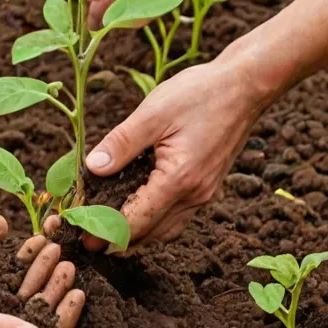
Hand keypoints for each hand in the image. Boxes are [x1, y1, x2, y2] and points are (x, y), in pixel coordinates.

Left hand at [85, 54, 266, 244]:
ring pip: (165, 231)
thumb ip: (121, 143)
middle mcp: (194, 195)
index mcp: (178, 179)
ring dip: (137, 236)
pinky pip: (177, 217)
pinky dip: (154, 223)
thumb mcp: (154, 112)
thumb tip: (92, 167)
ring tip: (107, 233)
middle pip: (150, 234)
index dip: (106, 232)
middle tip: (87, 239)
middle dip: (117, 241)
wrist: (245, 86)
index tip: (82, 237)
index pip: (135, 221)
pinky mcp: (207, 187)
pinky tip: (137, 213)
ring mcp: (204, 193)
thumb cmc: (202, 94)